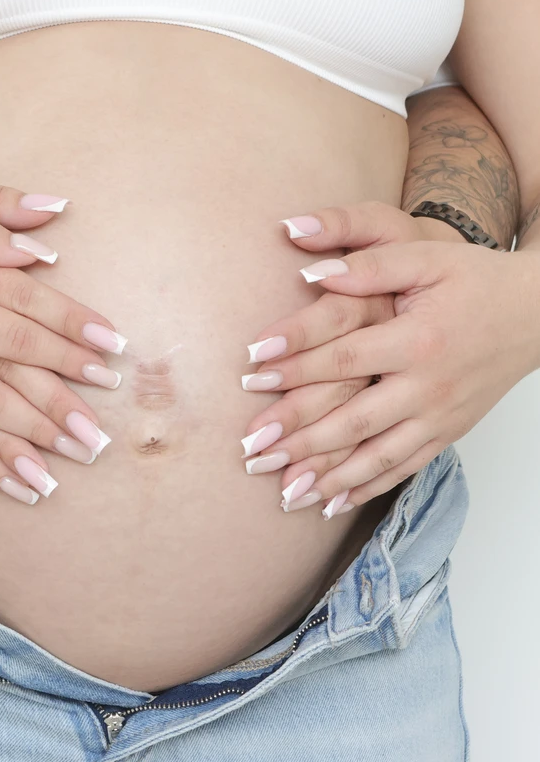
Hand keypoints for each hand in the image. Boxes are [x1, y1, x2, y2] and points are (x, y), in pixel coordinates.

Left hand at [240, 202, 539, 516]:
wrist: (535, 313)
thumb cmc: (475, 279)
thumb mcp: (425, 257)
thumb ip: (369, 267)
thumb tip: (310, 273)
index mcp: (418, 340)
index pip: (343, 357)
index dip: (294, 364)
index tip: (250, 373)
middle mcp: (428, 387)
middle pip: (352, 418)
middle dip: (298, 437)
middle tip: (251, 450)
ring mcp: (439, 417)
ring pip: (375, 456)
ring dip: (326, 476)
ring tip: (281, 491)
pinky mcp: (448, 433)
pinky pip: (403, 469)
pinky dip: (365, 489)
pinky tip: (330, 504)